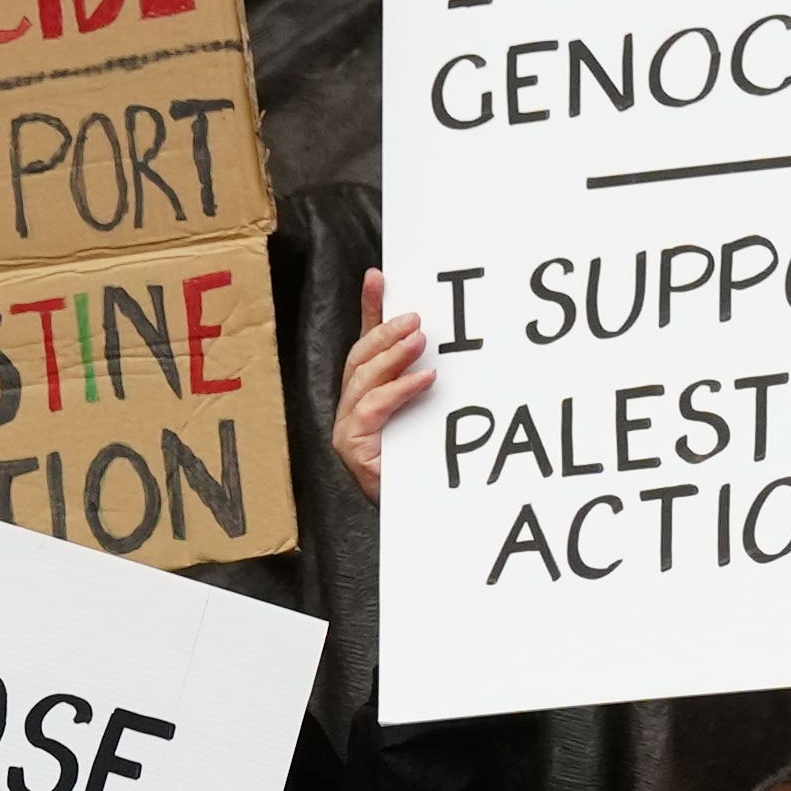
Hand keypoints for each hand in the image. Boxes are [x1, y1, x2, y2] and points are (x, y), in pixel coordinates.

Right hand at [331, 291, 441, 497]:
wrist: (423, 514)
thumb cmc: (427, 465)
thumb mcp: (431, 412)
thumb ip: (427, 379)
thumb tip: (442, 342)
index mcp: (367, 394)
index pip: (366, 343)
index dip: (370, 309)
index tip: (379, 276)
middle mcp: (351, 407)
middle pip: (359, 357)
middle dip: (384, 333)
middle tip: (415, 319)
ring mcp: (348, 428)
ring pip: (361, 379)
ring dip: (391, 355)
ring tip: (420, 339)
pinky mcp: (352, 447)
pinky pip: (372, 409)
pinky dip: (398, 390)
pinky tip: (423, 379)